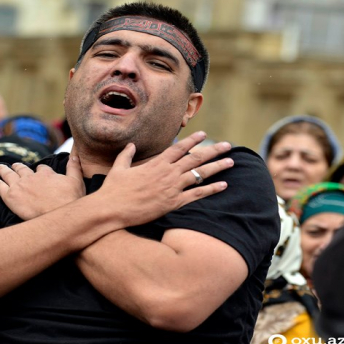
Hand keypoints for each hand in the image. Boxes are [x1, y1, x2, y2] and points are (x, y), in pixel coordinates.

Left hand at [0, 150, 85, 219]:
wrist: (58, 216)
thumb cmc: (70, 200)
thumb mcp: (76, 181)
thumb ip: (73, 167)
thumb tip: (75, 154)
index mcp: (45, 173)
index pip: (41, 169)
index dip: (39, 170)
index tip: (39, 172)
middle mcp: (31, 177)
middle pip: (22, 169)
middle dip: (17, 167)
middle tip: (13, 165)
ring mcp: (19, 186)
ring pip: (9, 174)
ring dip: (3, 170)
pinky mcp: (10, 196)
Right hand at [93, 131, 233, 227]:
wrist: (112, 209)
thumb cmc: (113, 190)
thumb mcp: (118, 168)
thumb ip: (126, 155)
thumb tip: (131, 145)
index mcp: (155, 164)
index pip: (178, 148)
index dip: (192, 140)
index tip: (204, 134)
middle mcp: (167, 173)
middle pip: (195, 158)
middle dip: (213, 151)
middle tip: (227, 145)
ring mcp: (172, 188)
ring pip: (200, 174)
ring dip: (217, 167)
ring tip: (231, 162)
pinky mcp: (173, 203)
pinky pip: (197, 194)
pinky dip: (211, 189)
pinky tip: (224, 185)